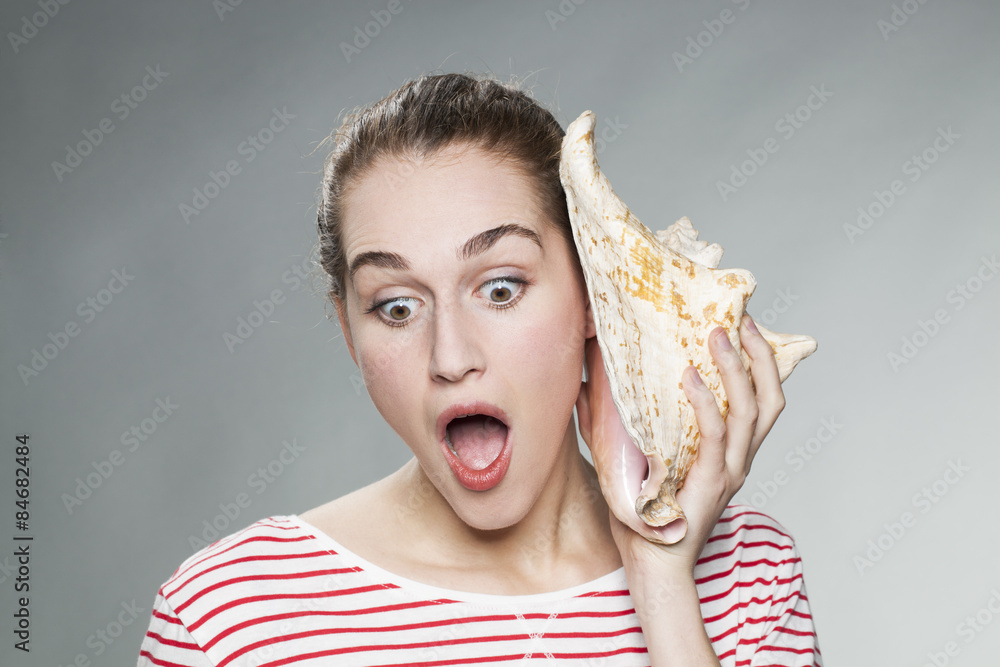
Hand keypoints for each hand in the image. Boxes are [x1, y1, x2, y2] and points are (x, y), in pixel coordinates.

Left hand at [576, 314, 786, 573]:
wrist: (650, 569)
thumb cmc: (644, 518)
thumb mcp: (634, 457)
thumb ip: (619, 420)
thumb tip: (588, 376)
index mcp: (729, 453)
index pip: (761, 400)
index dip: (760, 362)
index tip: (743, 325)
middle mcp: (737, 461)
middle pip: (768, 399)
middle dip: (758, 356)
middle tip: (738, 321)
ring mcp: (727, 474)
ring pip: (749, 412)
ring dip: (735, 369)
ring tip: (715, 336)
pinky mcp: (708, 487)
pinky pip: (714, 438)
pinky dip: (706, 404)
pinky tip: (689, 377)